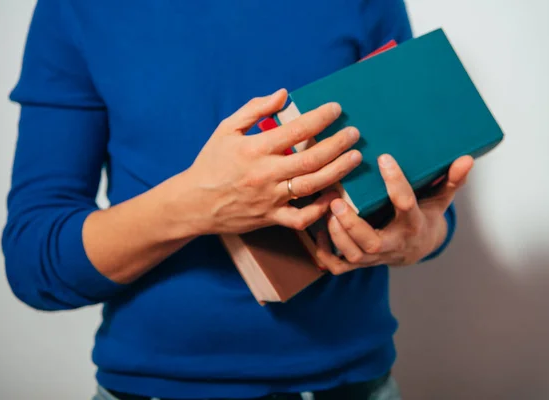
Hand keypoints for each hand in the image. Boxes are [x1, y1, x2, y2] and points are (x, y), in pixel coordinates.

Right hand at [173, 88, 361, 234]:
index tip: (336, 109)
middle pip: (310, 159)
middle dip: (337, 144)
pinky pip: (300, 219)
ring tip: (355, 158)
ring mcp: (269, 198)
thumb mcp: (226, 129)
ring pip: (311, 186)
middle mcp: (265, 174)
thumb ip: (254, 109)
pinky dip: (319, 210)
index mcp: (254, 149)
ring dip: (337, 171)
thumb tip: (283, 94)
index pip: (295, 130)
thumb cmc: (211, 163)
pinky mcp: (271, 218)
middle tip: (354, 134)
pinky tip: (334, 196)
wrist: (193, 203)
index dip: (320, 118)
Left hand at [315, 154, 473, 273]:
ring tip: (326, 208)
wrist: (416, 249)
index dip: (396, 182)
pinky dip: (325, 254)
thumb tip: (467, 159)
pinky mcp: (360, 263)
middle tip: (337, 200)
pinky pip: (339, 266)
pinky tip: (317, 232)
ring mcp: (375, 257)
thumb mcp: (439, 200)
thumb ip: (450, 181)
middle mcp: (393, 244)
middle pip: (371, 242)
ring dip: (336, 235)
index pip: (406, 204)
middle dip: (352, 224)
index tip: (384, 157)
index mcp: (412, 224)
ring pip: (353, 255)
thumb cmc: (424, 217)